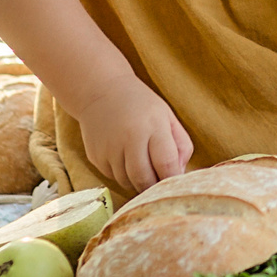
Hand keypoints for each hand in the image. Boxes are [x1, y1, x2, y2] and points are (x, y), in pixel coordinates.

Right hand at [73, 80, 192, 193]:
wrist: (101, 90)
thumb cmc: (141, 105)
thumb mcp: (168, 117)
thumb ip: (181, 146)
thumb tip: (179, 175)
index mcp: (152, 126)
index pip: (166, 164)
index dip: (173, 178)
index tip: (176, 183)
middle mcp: (129, 138)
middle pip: (145, 180)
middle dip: (154, 186)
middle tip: (159, 181)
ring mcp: (109, 149)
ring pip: (128, 182)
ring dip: (138, 181)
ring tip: (142, 164)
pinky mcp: (95, 157)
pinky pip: (113, 177)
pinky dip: (122, 175)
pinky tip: (124, 157)